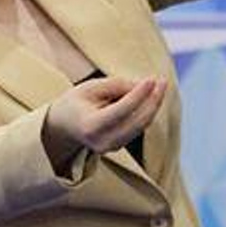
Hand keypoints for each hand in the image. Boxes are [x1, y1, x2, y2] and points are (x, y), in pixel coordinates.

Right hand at [43, 76, 167, 172]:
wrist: (62, 127)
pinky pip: (139, 127)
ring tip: (160, 85)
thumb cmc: (77, 102)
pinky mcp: (120, 147)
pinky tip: (152, 96)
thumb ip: (117, 85)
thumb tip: (146, 86)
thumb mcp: (90, 87)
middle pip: (137, 121)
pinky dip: (147, 111)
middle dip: (153, 100)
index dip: (139, 95)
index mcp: (91, 126)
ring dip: (154, 104)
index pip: (121, 111)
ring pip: (142, 125)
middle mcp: (103, 141)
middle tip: (163, 81)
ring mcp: (112, 147)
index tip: (152, 79)